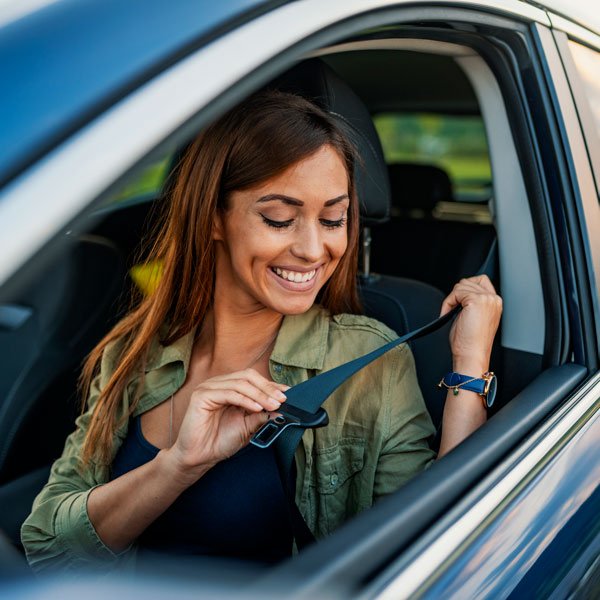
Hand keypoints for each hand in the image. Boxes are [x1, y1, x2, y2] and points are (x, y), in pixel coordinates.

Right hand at [165, 369, 287, 481]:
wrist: (199, 458)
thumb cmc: (220, 441)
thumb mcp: (248, 427)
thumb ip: (262, 415)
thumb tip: (281, 408)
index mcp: (229, 387)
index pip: (254, 379)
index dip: (272, 385)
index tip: (289, 394)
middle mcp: (219, 384)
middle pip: (248, 376)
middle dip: (267, 388)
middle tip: (282, 400)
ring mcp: (209, 387)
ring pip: (240, 384)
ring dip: (260, 394)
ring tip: (273, 405)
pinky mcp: (201, 395)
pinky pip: (228, 393)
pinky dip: (245, 400)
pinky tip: (256, 408)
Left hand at [440, 275, 502, 374]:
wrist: (472, 355)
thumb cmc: (470, 342)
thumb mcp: (474, 317)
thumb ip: (471, 302)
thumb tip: (459, 293)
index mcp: (495, 303)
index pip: (480, 281)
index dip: (465, 289)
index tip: (458, 304)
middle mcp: (494, 299)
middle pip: (469, 281)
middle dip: (456, 294)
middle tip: (452, 310)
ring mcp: (486, 299)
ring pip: (461, 285)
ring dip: (451, 299)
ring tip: (450, 314)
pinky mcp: (476, 300)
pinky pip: (456, 292)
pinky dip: (448, 303)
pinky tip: (447, 314)